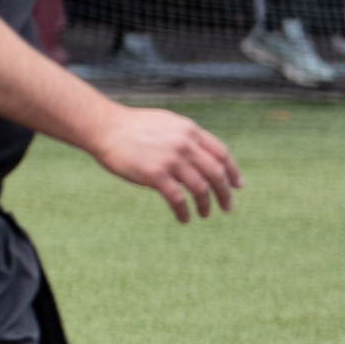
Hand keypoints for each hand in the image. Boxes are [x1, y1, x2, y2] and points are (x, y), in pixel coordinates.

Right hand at [90, 106, 242, 223]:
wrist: (106, 128)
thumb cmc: (134, 127)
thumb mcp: (167, 124)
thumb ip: (186, 137)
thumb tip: (202, 154)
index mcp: (190, 130)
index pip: (221, 153)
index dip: (232, 171)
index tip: (238, 185)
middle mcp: (185, 144)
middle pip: (216, 173)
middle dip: (225, 192)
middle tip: (227, 207)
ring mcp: (171, 159)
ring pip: (200, 188)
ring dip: (206, 205)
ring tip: (205, 214)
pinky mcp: (156, 175)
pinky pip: (178, 199)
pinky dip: (184, 212)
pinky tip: (185, 219)